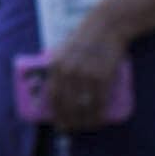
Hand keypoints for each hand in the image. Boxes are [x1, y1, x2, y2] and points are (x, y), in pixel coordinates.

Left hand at [44, 8, 128, 131]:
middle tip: (73, 128)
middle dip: (70, 121)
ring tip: (86, 125)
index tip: (58, 124)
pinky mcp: (103, 77)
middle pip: (68, 105)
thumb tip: (49, 86)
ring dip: (85, 121)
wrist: (105, 28)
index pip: (53, 96)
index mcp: (55, 65)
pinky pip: (99, 102)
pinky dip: (99, 114)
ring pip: (84, 107)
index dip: (56, 113)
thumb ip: (56, 66)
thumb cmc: (83, 39)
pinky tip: (99, 119)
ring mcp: (86, 75)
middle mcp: (68, 72)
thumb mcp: (62, 50)